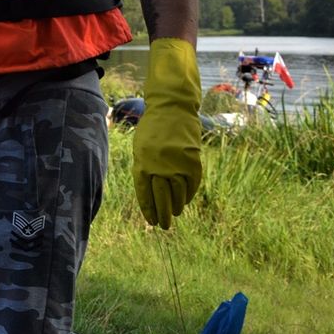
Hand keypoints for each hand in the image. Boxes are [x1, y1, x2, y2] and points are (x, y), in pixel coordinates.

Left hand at [132, 38, 202, 228]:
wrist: (172, 106)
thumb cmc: (153, 128)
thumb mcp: (140, 147)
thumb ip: (144, 168)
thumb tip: (152, 193)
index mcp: (142, 162)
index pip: (144, 193)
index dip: (148, 209)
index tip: (150, 220)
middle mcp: (159, 166)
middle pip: (161, 198)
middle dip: (162, 215)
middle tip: (163, 226)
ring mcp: (177, 164)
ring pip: (178, 194)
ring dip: (176, 207)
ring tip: (174, 215)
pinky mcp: (193, 161)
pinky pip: (192, 185)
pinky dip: (188, 195)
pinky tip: (185, 201)